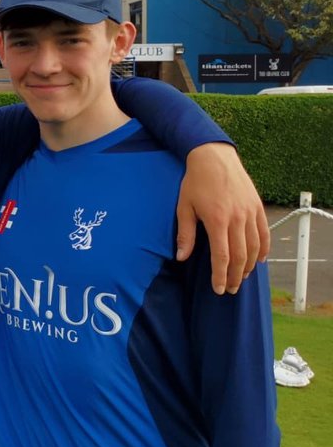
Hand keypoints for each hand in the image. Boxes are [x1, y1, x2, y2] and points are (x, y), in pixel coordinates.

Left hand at [177, 143, 269, 293]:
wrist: (214, 157)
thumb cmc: (195, 182)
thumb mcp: (184, 207)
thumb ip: (185, 234)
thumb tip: (181, 258)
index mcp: (217, 220)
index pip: (221, 256)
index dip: (220, 275)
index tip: (218, 289)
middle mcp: (237, 219)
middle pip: (240, 256)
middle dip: (235, 276)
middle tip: (230, 289)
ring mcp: (250, 213)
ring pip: (255, 247)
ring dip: (249, 266)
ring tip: (241, 277)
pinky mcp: (257, 207)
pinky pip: (264, 233)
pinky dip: (264, 249)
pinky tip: (259, 260)